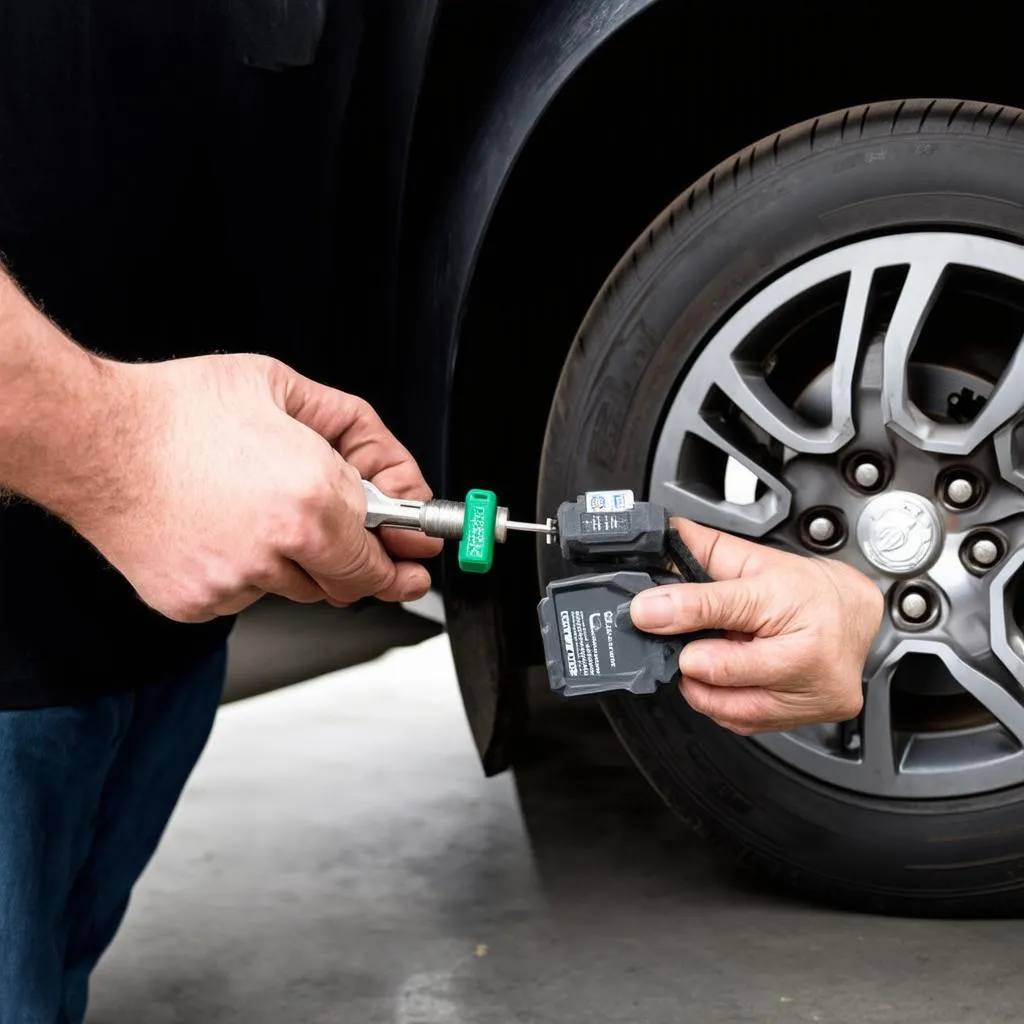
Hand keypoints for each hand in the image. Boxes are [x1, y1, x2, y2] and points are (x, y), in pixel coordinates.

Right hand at [67, 354, 440, 621]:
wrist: (92, 438)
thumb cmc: (180, 410)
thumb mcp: (284, 389)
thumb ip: (352, 434)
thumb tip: (387, 479)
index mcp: (311, 497)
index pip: (380, 557)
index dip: (403, 563)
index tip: (416, 564)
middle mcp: (279, 548)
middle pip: (346, 583)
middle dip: (356, 561)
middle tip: (349, 535)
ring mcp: (235, 582)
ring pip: (295, 586)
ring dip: (294, 557)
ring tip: (252, 505)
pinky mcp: (198, 602)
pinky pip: (244, 594)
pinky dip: (244, 568)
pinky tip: (218, 526)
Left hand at [629, 518, 882, 734]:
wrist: (858, 617)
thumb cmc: (812, 590)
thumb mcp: (757, 561)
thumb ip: (707, 552)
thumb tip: (665, 539)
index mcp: (793, 603)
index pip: (724, 607)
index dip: (675, 610)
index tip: (644, 612)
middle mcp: (808, 656)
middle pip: (724, 669)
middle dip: (690, 659)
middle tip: (682, 646)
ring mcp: (810, 694)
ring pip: (730, 707)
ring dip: (702, 687)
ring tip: (705, 662)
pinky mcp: (806, 719)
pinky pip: (746, 724)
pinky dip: (724, 705)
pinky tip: (724, 684)